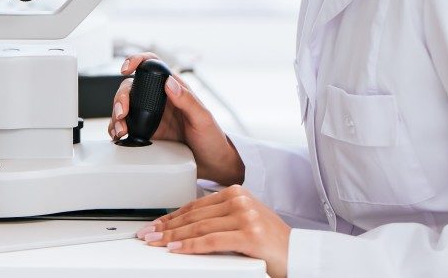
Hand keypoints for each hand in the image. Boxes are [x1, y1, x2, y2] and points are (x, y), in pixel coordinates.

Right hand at [108, 53, 243, 185]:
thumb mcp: (203, 119)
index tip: (127, 68)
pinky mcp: (145, 132)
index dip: (137, 61)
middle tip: (122, 113)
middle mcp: (159, 99)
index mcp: (174, 89)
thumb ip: (187, 100)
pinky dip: (117, 129)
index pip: (153, 66)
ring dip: (116, 115)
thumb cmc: (211, 139)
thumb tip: (169, 83)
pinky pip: (125, 125)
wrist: (211, 164)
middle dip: (121, 98)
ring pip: (124, 106)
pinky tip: (119, 136)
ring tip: (121, 130)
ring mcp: (150, 116)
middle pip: (131, 87)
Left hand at [137, 185, 290, 277]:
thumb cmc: (271, 242)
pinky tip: (175, 248)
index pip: (195, 205)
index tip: (155, 224)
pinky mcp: (250, 234)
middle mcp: (239, 200)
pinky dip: (190, 246)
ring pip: (199, 227)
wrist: (299, 254)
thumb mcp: (243, 220)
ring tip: (155, 242)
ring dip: (172, 236)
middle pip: (193, 215)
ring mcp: (245, 216)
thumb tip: (185, 225)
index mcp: (235, 193)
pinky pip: (212, 241)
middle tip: (147, 235)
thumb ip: (219, 217)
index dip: (171, 216)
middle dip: (166, 226)